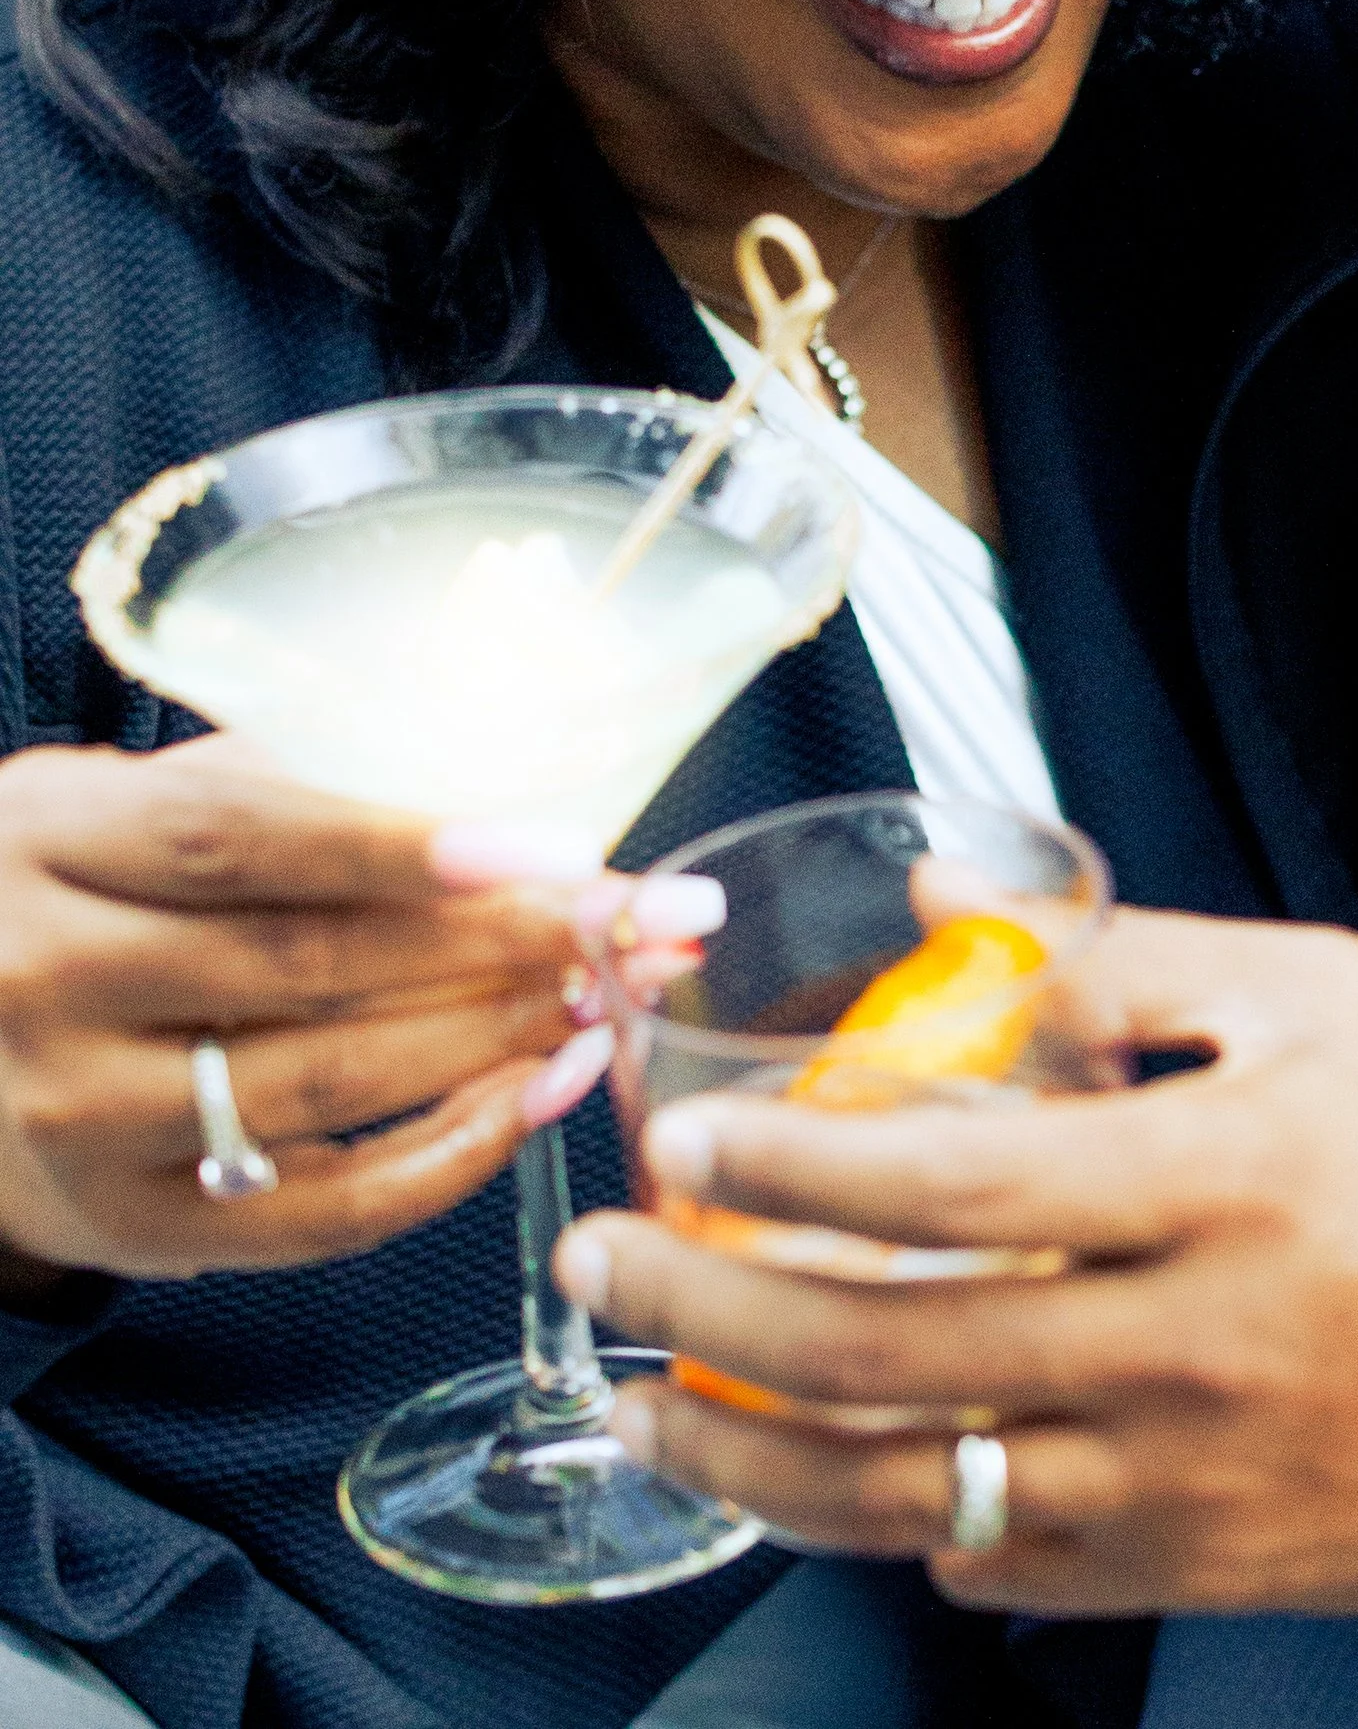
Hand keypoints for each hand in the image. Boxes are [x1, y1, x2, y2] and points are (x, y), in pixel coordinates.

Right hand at [0, 737, 641, 1286]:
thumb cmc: (64, 887)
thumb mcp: (123, 802)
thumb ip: (279, 793)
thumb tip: (500, 806)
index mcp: (55, 841)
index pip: (251, 839)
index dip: (413, 844)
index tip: (563, 848)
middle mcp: (50, 979)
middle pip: (311, 963)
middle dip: (504, 943)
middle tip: (635, 925)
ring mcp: (77, 1117)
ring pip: (324, 1083)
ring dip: (494, 1040)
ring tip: (610, 999)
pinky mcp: (119, 1227)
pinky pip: (310, 1211)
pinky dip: (441, 1157)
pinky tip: (536, 1097)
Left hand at [558, 908, 1357, 1615]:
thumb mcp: (1328, 995)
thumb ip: (1124, 951)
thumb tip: (945, 901)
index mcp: (1218, 1179)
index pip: (947, 1182)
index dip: (789, 1165)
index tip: (684, 1137)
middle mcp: (1184, 1346)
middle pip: (885, 1349)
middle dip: (704, 1307)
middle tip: (600, 1261)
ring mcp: (1180, 1481)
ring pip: (908, 1488)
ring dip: (744, 1453)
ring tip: (639, 1400)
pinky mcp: (1191, 1568)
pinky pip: (995, 1562)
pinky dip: (881, 1523)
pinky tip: (809, 1479)